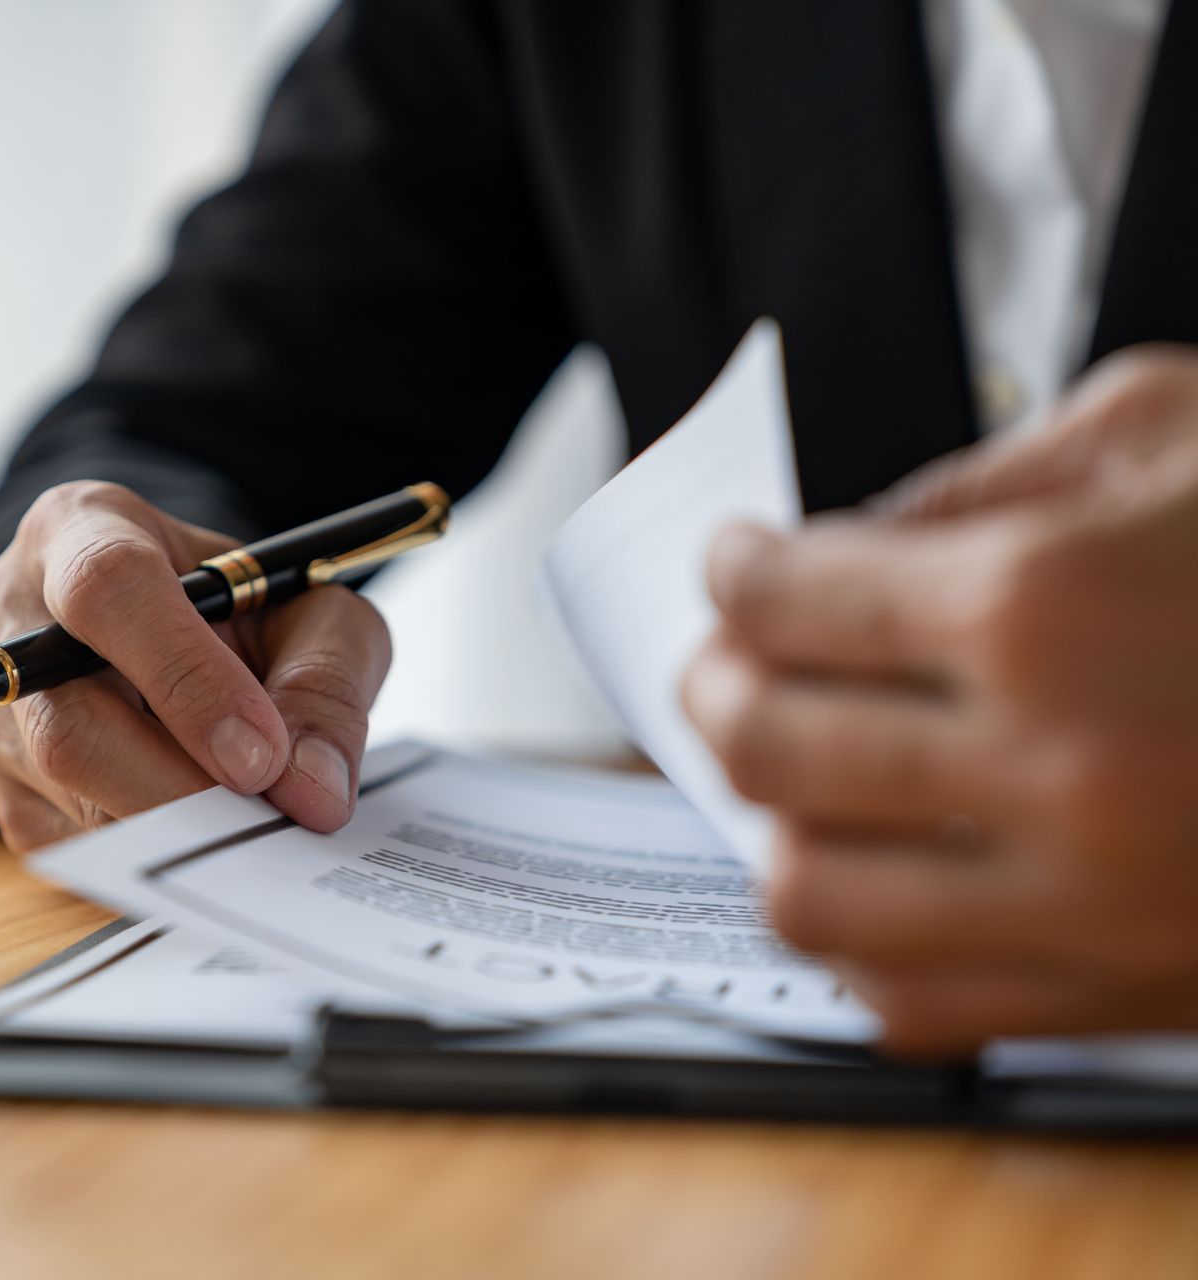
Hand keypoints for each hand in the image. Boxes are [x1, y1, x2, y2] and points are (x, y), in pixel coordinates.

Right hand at [0, 481, 390, 851]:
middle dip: (180, 791)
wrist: (169, 621)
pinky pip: (65, 843)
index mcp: (81, 528)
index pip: (107, 590)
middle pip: (68, 724)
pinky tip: (196, 828)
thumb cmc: (233, 605)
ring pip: (64, 798)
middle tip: (267, 825)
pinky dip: (144, 851)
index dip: (186, 681)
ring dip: (170, 830)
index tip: (262, 758)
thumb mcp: (305, 605)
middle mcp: (9, 610)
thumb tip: (314, 789)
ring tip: (247, 826)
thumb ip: (324, 677)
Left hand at [682, 345, 1197, 1053]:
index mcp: (1042, 604)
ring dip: (766, 821)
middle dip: (716, 684)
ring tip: (785, 771)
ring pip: (807, 893)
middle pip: (765, 741)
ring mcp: (1083, 897)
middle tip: (730, 656)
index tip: (737, 562)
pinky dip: (857, 942)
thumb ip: (991, 475)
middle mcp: (1047, 766)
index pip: (786, 599)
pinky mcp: (1122, 988)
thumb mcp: (1179, 430)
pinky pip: (910, 1002)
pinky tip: (875, 874)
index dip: (736, 570)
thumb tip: (854, 535)